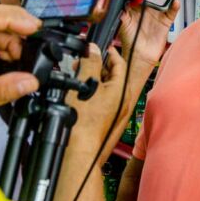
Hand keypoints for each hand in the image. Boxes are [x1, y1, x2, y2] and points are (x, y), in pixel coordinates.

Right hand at [68, 44, 127, 165]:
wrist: (78, 151)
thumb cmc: (82, 123)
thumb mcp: (85, 84)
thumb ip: (90, 62)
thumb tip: (92, 49)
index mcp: (123, 91)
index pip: (120, 63)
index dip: (108, 53)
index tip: (99, 48)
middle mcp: (123, 103)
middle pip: (112, 76)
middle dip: (96, 67)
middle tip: (80, 64)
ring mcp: (116, 114)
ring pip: (106, 90)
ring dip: (92, 81)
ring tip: (76, 80)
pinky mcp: (106, 123)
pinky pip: (102, 103)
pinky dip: (92, 95)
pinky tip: (78, 96)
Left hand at [118, 0, 179, 67]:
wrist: (138, 56)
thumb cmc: (129, 40)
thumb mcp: (122, 23)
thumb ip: (121, 11)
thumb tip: (117, 1)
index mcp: (137, 5)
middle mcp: (148, 7)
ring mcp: (157, 13)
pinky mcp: (165, 22)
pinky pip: (172, 11)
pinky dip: (174, 6)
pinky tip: (174, 1)